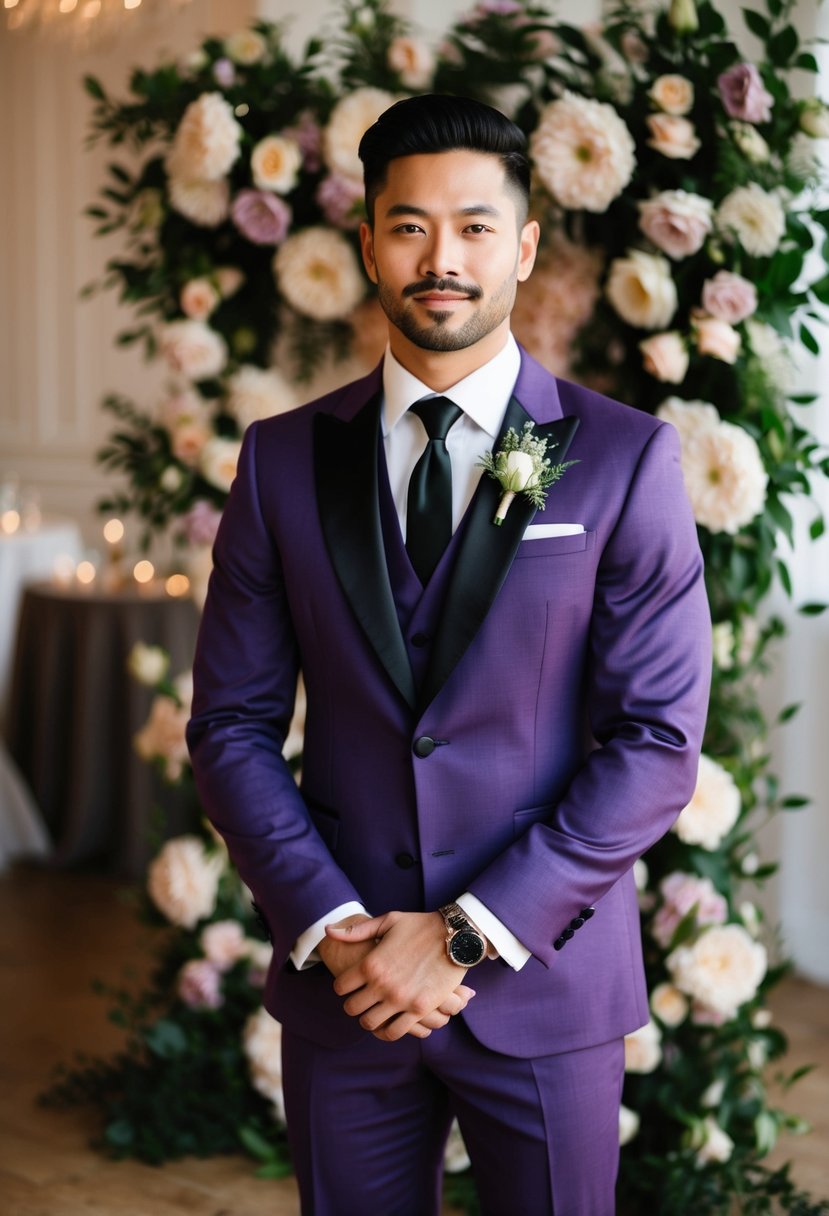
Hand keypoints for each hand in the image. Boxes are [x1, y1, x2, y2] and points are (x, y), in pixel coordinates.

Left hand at [325, 910, 477, 1041]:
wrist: (455, 935)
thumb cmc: (420, 925)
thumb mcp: (388, 921)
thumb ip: (357, 930)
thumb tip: (328, 930)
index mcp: (371, 963)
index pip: (341, 987)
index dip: (342, 987)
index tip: (348, 986)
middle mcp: (382, 985)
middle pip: (352, 1008)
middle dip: (354, 1005)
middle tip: (361, 1001)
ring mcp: (400, 999)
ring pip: (370, 1024)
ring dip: (369, 1020)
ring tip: (374, 1013)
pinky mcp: (418, 1010)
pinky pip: (394, 1032)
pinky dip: (388, 1031)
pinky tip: (390, 1023)